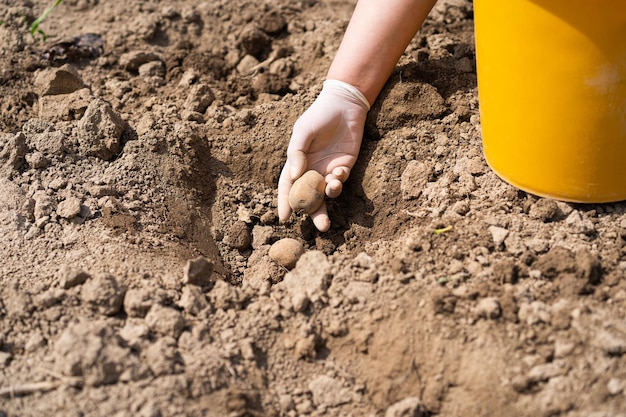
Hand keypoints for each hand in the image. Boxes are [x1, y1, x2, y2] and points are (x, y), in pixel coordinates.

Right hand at [278, 79, 369, 231]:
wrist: (345, 105)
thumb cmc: (318, 116)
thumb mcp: (302, 131)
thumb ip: (296, 153)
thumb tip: (295, 175)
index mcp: (297, 163)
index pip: (288, 187)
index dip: (285, 203)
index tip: (285, 218)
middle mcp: (311, 170)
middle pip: (310, 197)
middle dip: (315, 213)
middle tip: (321, 228)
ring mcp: (328, 170)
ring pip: (327, 193)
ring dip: (330, 197)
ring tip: (332, 188)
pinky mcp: (344, 167)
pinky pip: (340, 181)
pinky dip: (339, 180)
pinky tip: (339, 172)